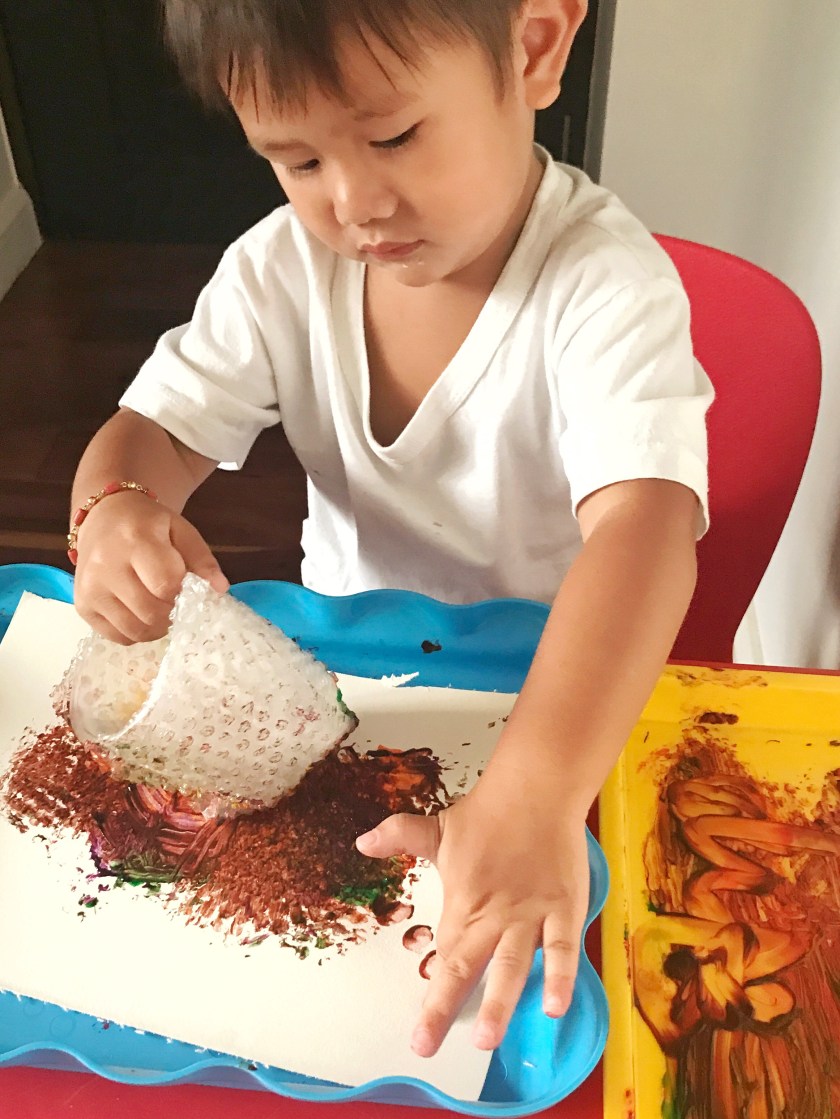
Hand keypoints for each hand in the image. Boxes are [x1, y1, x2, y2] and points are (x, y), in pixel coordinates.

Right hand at [73, 491, 227, 643]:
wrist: (103, 516)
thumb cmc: (147, 524)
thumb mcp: (180, 530)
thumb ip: (202, 559)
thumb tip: (221, 589)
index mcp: (135, 541)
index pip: (165, 584)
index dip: (182, 592)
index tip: (185, 587)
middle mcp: (106, 566)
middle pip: (150, 612)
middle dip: (171, 613)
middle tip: (175, 602)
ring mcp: (90, 588)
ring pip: (134, 630)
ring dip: (156, 628)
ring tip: (161, 610)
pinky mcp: (82, 605)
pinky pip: (117, 636)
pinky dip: (136, 632)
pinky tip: (140, 614)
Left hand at [355, 759, 589, 1055]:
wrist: (535, 789)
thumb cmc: (487, 813)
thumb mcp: (436, 828)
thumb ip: (399, 836)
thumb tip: (361, 841)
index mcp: (463, 903)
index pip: (444, 957)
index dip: (432, 996)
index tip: (419, 1033)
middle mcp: (493, 915)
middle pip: (465, 968)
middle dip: (445, 1009)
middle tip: (428, 1045)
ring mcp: (529, 914)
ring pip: (512, 966)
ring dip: (499, 1002)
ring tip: (487, 1039)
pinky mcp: (563, 909)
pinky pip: (562, 948)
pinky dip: (559, 977)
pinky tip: (553, 1008)